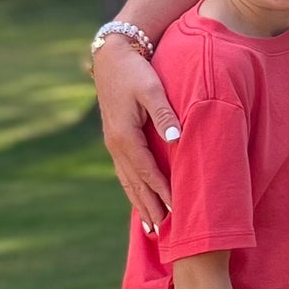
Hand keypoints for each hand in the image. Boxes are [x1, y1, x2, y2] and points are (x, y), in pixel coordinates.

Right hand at [94, 35, 181, 225]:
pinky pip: (125, 171)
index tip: (177, 211)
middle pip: (135, 183)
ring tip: (152, 227)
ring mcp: (113, 143)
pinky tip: (139, 198)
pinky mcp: (115, 138)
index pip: (148, 172)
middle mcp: (116, 144)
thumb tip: (176, 140)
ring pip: (128, 180)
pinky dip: (133, 189)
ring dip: (140, 203)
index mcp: (125, 136)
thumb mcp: (152, 89)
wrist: (111, 55)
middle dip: (150, 207)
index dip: (163, 192)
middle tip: (164, 233)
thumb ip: (165, 115)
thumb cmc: (136, 70)